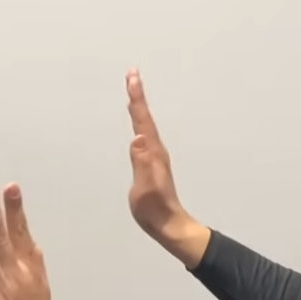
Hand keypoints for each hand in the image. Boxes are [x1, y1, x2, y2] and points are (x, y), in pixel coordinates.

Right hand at [125, 69, 210, 267]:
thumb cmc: (154, 209)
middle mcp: (155, 150)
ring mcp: (154, 156)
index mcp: (152, 152)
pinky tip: (137, 125)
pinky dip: (139, 122)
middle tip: (132, 75)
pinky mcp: (152, 163)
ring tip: (133, 92)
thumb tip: (138, 137)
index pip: (142, 120)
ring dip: (139, 107)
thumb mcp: (144, 187)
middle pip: (145, 117)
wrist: (168, 224)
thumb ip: (141, 163)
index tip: (132, 78)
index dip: (136, 99)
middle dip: (138, 96)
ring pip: (146, 124)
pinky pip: (144, 134)